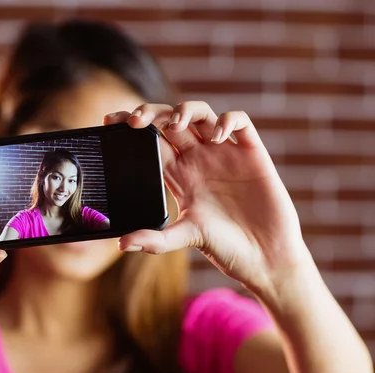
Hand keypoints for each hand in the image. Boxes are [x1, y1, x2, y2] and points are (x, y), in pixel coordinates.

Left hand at [104, 102, 312, 291]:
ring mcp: (224, 153)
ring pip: (202, 114)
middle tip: (136, 120)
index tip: (112, 121)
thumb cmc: (225, 247)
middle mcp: (199, 159)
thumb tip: (122, 245)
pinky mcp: (252, 153)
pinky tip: (217, 136)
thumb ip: (155, 240)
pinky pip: (239, 122)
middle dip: (152, 112)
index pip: (150, 141)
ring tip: (176, 124)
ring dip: (186, 109)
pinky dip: (227, 120)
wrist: (265, 257)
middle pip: (171, 121)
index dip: (133, 126)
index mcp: (179, 174)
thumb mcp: (186, 238)